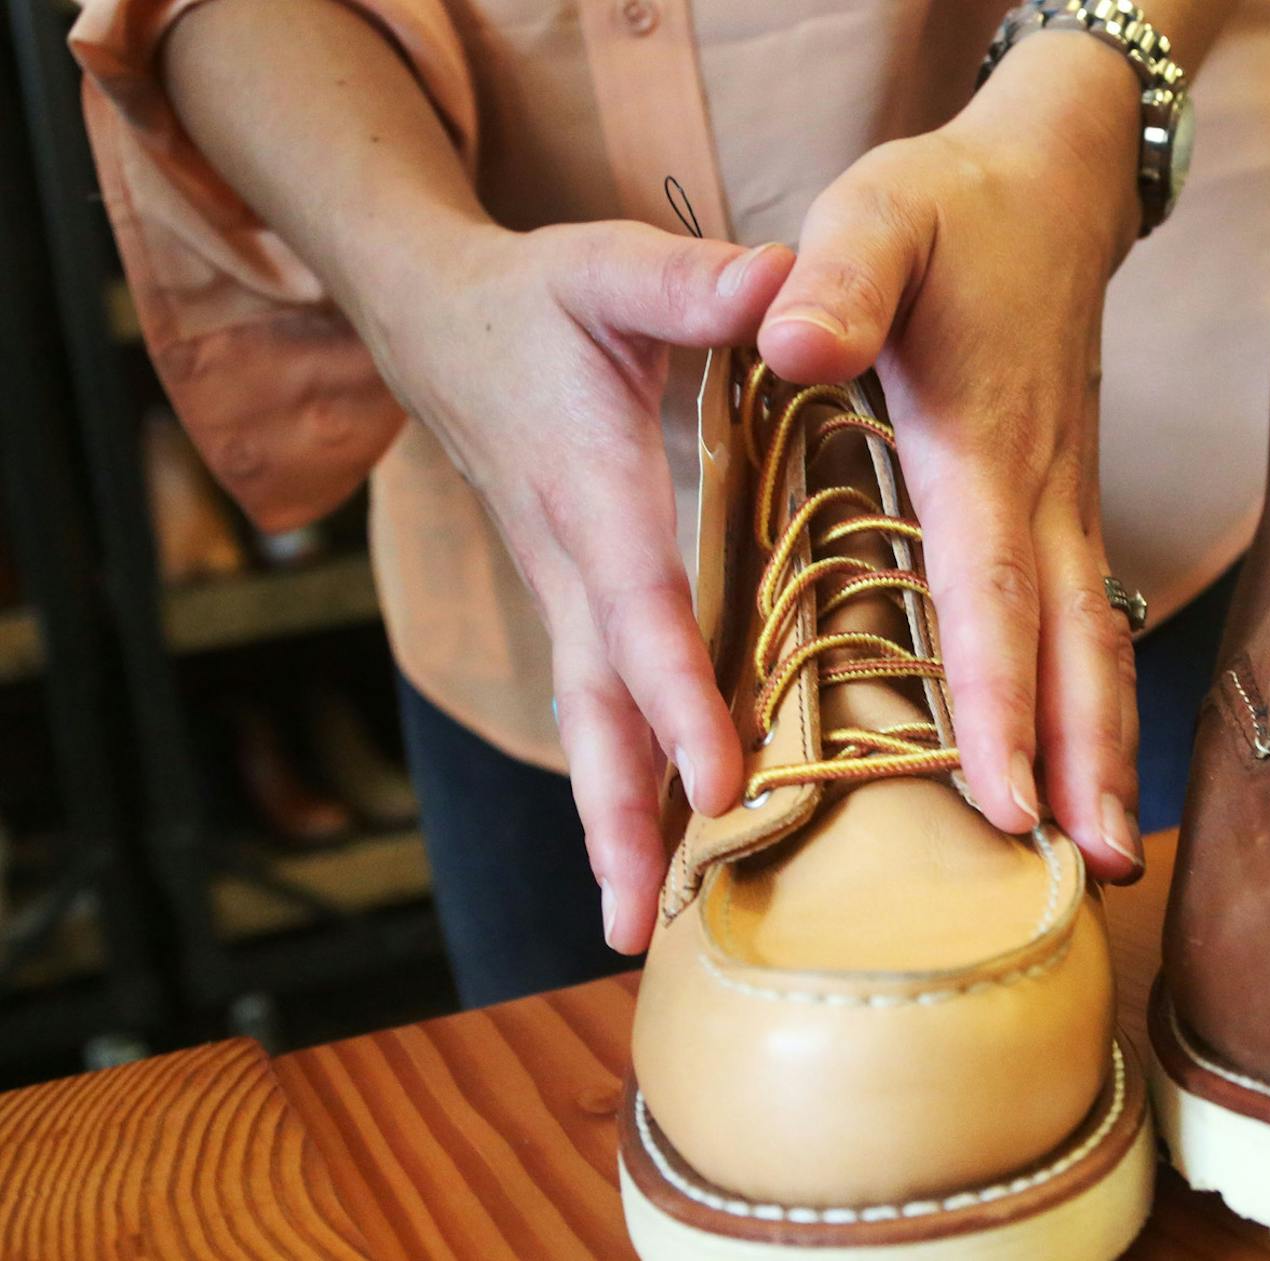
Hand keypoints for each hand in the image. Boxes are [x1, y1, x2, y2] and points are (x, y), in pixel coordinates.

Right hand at [352, 220, 794, 951]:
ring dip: (608, 825)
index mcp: (591, 494)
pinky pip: (594, 706)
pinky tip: (648, 850)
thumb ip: (693, 284)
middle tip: (640, 923)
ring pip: (585, 724)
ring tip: (635, 929)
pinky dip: (616, 782)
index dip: (679, 699)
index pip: (641, 614)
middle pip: (591, 709)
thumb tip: (784, 289)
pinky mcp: (569, 602)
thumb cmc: (535, 297)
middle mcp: (568, 565)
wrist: (432, 318)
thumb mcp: (610, 269)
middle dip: (616, 816)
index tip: (720, 781)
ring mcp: (561, 593)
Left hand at [757, 31, 1148, 881]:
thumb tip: (786, 348)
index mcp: (982, 441)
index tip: (1002, 800)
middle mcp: (1043, 489)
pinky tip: (1079, 763)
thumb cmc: (948, 207)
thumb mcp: (875, 214)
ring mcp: (1068, 500)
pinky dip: (1090, 703)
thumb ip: (836, 280)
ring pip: (1095, 644)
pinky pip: (1085, 620)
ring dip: (1102, 749)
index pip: (991, 592)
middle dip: (1082, 763)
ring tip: (1106, 850)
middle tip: (1092, 870)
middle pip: (1074, 646)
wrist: (1055, 179)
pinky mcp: (1066, 503)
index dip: (997, 702)